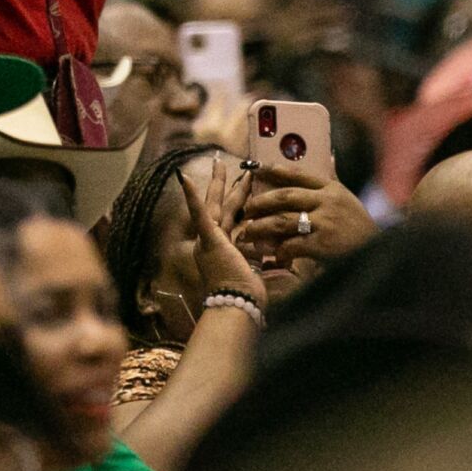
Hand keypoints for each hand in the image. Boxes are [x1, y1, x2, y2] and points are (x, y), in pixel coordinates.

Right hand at [178, 153, 265, 305]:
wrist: (236, 307)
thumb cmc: (249, 298)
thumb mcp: (261, 275)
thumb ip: (268, 263)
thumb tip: (286, 259)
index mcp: (224, 249)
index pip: (232, 219)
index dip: (237, 202)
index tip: (244, 186)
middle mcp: (213, 241)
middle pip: (220, 206)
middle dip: (225, 185)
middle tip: (224, 165)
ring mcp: (209, 239)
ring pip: (215, 204)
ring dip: (217, 183)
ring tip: (218, 163)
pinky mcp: (210, 239)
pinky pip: (200, 214)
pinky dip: (192, 197)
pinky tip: (185, 178)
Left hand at [236, 163, 378, 264]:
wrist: (381, 254)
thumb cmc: (360, 228)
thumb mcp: (348, 199)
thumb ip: (333, 181)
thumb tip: (328, 156)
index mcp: (331, 188)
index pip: (298, 174)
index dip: (273, 170)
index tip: (254, 167)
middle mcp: (327, 201)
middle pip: (284, 196)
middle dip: (261, 202)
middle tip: (247, 209)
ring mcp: (325, 222)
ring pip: (282, 220)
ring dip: (261, 227)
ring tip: (249, 232)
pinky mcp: (323, 243)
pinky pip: (292, 244)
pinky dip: (280, 250)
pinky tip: (276, 255)